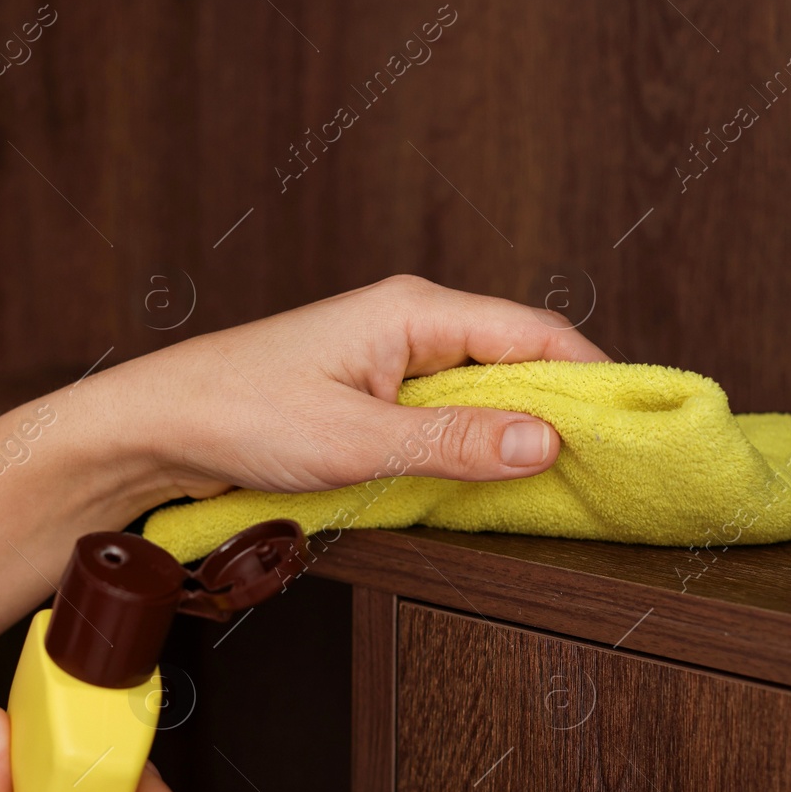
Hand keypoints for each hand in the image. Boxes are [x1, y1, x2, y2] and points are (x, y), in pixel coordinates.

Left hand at [97, 274, 609, 499]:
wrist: (155, 427)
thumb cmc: (238, 414)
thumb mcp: (357, 440)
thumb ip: (456, 442)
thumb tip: (547, 441)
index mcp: (414, 309)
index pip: (536, 333)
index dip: (594, 379)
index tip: (636, 429)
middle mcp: (409, 323)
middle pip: (517, 359)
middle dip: (562, 410)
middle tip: (607, 468)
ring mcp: (389, 359)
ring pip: (482, 391)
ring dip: (515, 433)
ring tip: (560, 482)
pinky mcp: (371, 394)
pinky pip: (445, 415)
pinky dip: (473, 446)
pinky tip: (488, 481)